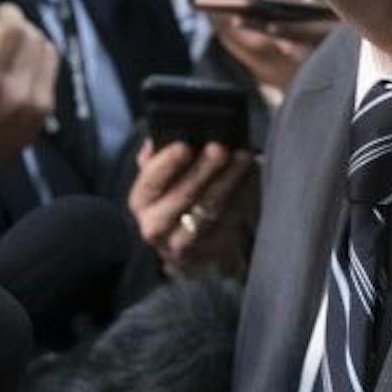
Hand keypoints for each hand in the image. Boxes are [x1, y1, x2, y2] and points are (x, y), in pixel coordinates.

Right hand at [0, 7, 58, 217]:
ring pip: (47, 49)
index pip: (13, 27)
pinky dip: (35, 62)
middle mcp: (18, 91)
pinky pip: (49, 70)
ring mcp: (37, 103)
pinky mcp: (46, 111)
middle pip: (32, 34)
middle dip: (14, 27)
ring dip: (28, 42)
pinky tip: (15, 73)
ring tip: (6, 53)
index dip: (3, 13)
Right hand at [129, 140, 257, 278]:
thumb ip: (158, 158)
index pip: (150, 182)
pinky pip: (229, 221)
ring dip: (228, 181)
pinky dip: (242, 197)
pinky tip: (250, 177)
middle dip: (203, 170)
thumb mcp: (162, 178)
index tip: (184, 146)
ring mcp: (183, 243)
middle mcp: (156, 226)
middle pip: (181, 197)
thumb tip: (157, 140)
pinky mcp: (210, 251)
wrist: (193, 246)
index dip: (166, 164)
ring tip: (243, 157)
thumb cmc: (177, 199)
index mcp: (142, 201)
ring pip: (208, 210)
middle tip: (219, 148)